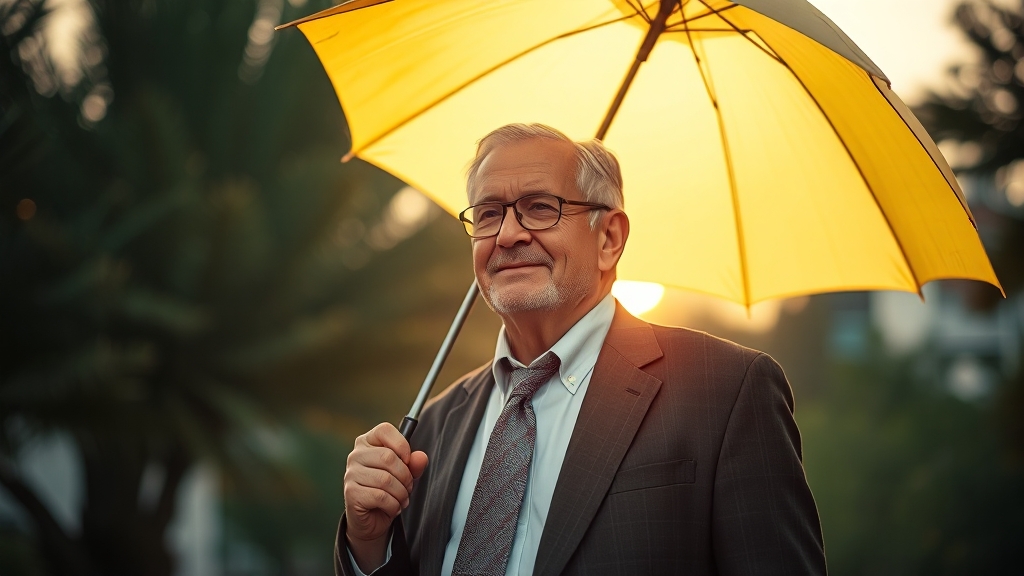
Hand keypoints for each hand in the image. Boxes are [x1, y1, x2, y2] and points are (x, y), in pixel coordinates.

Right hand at [344, 422, 428, 570]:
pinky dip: (393, 505)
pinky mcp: (351, 493)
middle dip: (405, 476)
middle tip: (407, 487)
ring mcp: (351, 474)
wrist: (371, 519)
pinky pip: (380, 496)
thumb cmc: (387, 490)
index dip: (402, 445)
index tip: (408, 461)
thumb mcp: (404, 474)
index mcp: (368, 442)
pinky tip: (392, 507)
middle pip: (388, 457)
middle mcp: (356, 455)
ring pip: (386, 479)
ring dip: (400, 493)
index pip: (384, 430)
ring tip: (400, 498)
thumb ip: (414, 464)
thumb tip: (420, 457)